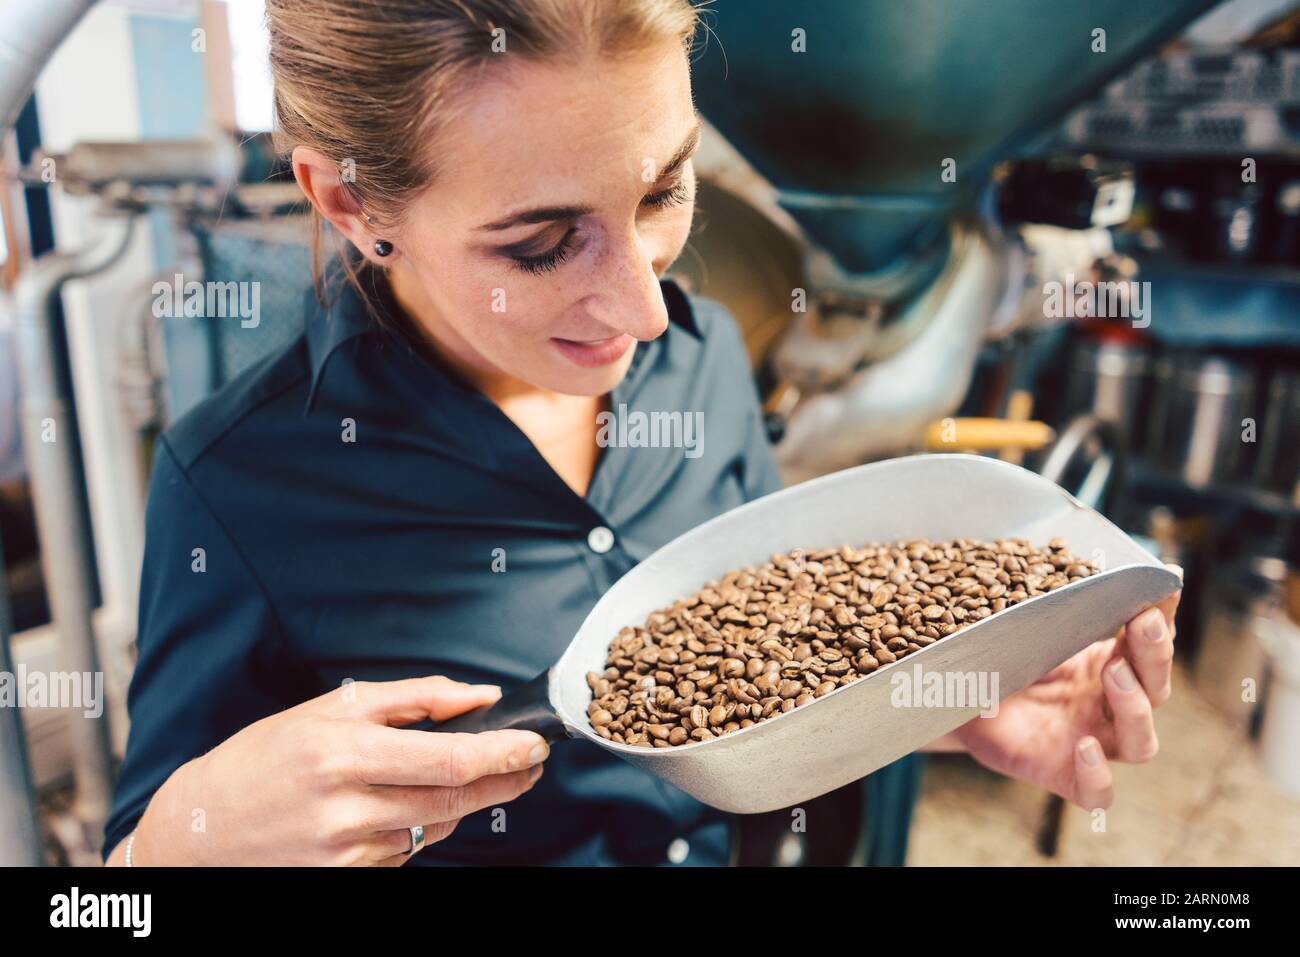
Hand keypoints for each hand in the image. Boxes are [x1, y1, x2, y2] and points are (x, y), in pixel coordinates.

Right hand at [120, 676, 547, 865]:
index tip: (535, 743)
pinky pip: (408, 850)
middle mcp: (348, 810)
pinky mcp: (348, 878)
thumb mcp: (333, 707)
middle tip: (531, 762)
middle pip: (457, 800)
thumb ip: (414, 699)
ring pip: (437, 825)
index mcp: (343, 754)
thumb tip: (480, 697)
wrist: (199, 831)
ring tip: (448, 774)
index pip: (451, 761)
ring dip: (461, 801)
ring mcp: (349, 853)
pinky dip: (420, 825)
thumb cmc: (265, 758)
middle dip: (506, 780)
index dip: (505, 754)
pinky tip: (394, 806)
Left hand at [949, 566, 1182, 810]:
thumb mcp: (1018, 630)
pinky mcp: (1067, 777)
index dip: (1162, 615)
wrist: (955, 703)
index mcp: (1105, 662)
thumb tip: (1056, 563)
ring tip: (1115, 673)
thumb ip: (1044, 607)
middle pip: (1156, 688)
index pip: (1148, 641)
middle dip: (1155, 654)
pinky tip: (1085, 748)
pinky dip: (1099, 774)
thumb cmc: (996, 661)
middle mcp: (1108, 704)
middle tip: (1143, 624)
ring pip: (1140, 740)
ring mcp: (1093, 742)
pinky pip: (1099, 792)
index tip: (1162, 585)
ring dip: (1136, 707)